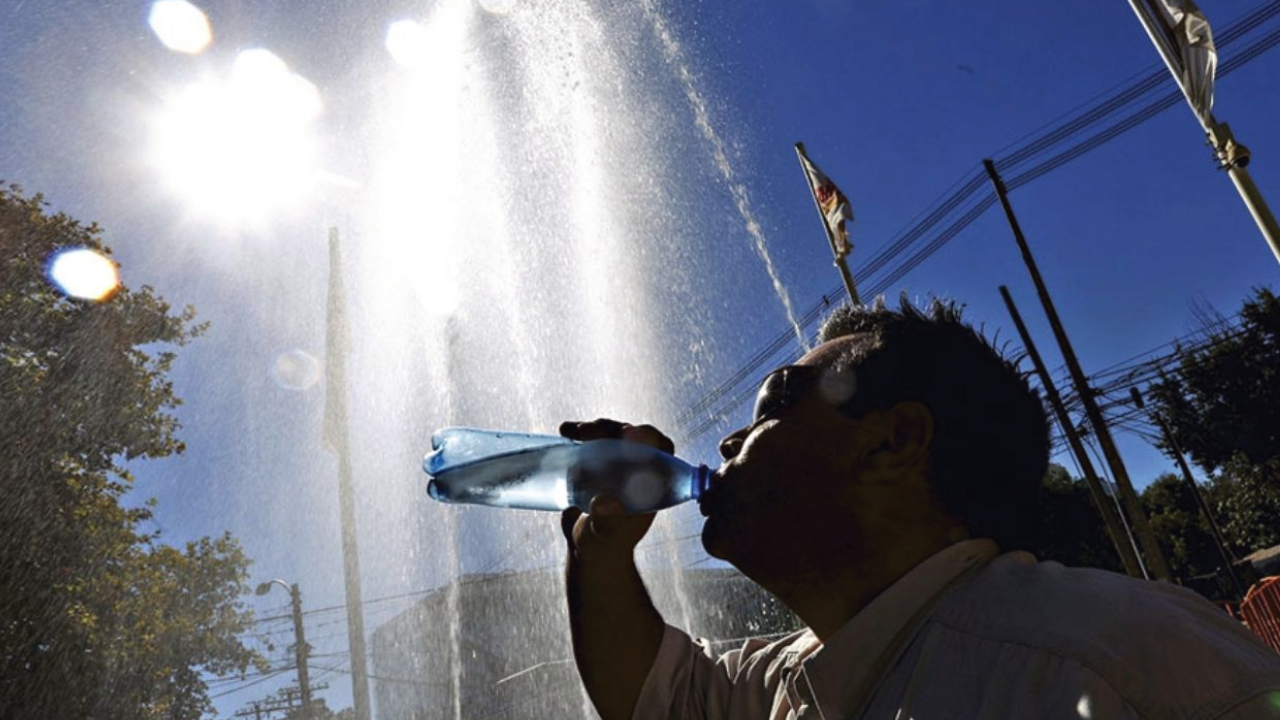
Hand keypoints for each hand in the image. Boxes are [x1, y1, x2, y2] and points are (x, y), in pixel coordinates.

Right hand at [558, 419, 674, 562]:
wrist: (586, 548)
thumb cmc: (604, 545)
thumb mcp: (605, 535)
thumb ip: (608, 522)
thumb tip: (606, 504)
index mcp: (651, 484)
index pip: (662, 451)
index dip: (650, 437)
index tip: (629, 433)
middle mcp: (638, 470)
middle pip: (634, 436)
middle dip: (612, 428)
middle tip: (587, 433)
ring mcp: (617, 465)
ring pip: (612, 434)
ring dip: (594, 428)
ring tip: (572, 432)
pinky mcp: (597, 463)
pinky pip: (592, 440)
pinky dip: (579, 432)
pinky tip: (564, 431)